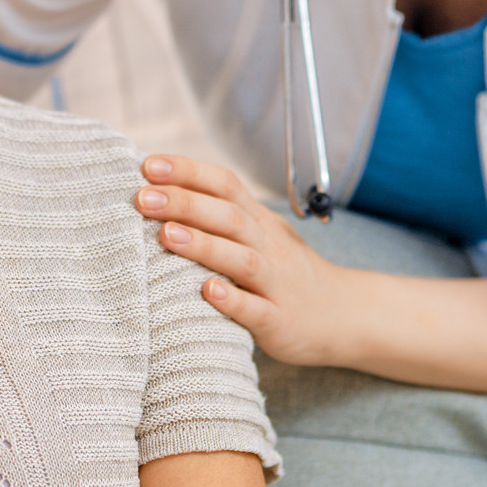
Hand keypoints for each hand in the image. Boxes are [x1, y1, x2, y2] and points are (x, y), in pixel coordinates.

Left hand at [134, 154, 357, 368]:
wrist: (344, 314)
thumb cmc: (286, 272)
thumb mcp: (261, 234)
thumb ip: (222, 216)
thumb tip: (163, 192)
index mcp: (259, 221)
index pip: (225, 185)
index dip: (189, 172)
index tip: (148, 166)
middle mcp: (268, 246)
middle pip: (229, 217)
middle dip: (184, 203)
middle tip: (142, 197)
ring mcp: (276, 283)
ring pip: (240, 259)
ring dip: (203, 245)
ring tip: (165, 234)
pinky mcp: (279, 320)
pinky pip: (256, 309)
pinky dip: (232, 300)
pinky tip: (207, 292)